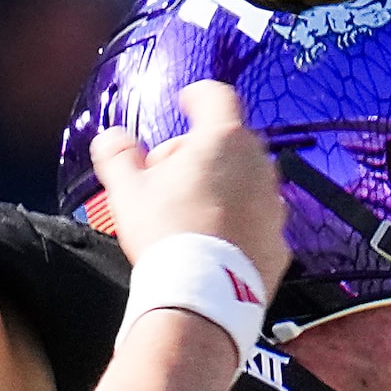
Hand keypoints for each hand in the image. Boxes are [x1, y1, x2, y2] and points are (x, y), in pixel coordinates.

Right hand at [91, 83, 289, 293]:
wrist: (202, 295)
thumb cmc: (166, 235)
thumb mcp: (127, 189)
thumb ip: (118, 154)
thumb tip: (111, 138)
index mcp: (222, 141)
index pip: (217, 97)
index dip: (198, 95)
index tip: (187, 101)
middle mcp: (258, 166)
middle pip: (230, 142)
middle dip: (203, 151)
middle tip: (172, 176)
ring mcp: (273, 204)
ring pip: (248, 181)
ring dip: (224, 187)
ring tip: (191, 212)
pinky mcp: (279, 240)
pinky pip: (258, 220)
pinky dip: (240, 223)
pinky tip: (215, 241)